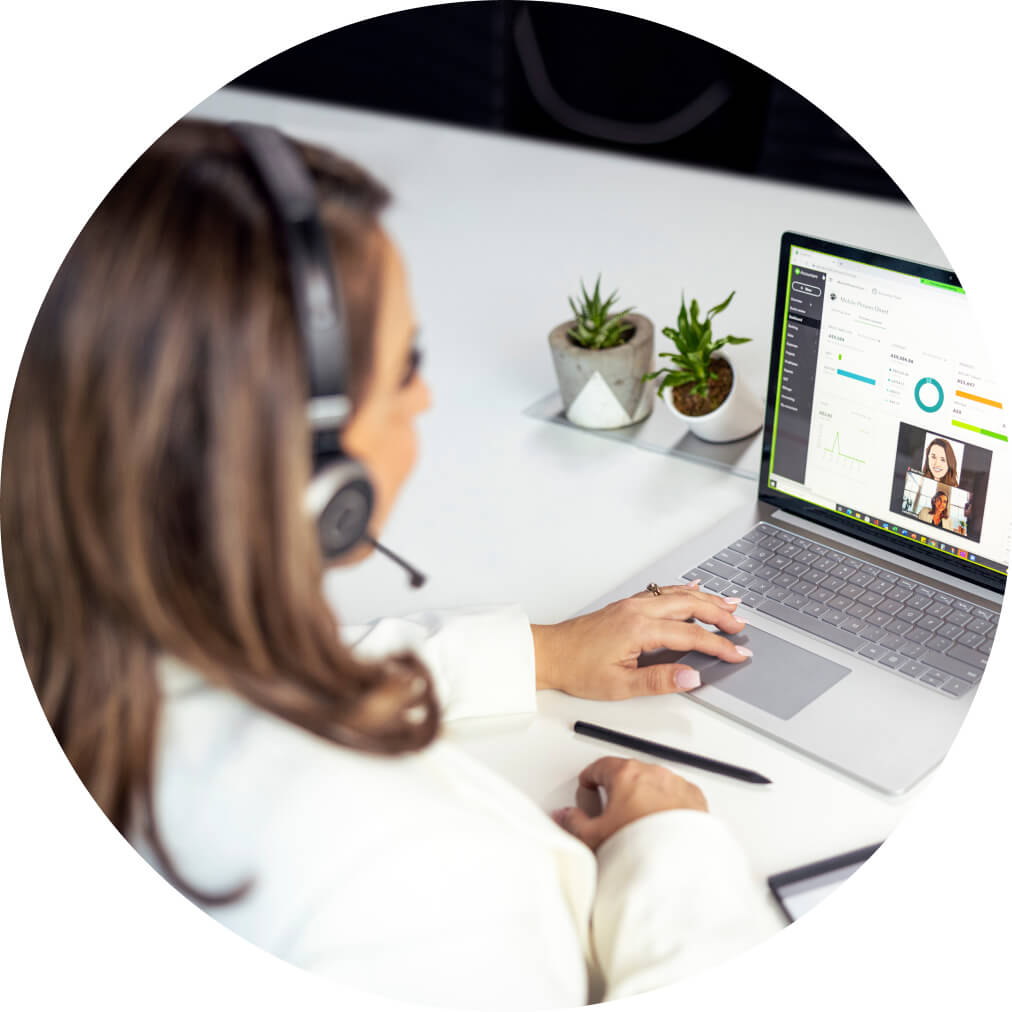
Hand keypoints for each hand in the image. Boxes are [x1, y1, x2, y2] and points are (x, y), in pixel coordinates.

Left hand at [531, 581, 750, 698]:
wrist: (549, 652)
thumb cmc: (577, 669)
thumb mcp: (620, 685)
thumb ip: (659, 681)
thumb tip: (691, 678)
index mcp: (639, 629)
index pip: (691, 636)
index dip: (718, 646)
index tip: (737, 654)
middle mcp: (638, 611)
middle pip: (690, 606)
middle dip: (720, 615)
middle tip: (741, 627)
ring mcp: (632, 604)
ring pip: (678, 595)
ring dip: (707, 599)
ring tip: (730, 605)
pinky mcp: (626, 605)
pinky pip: (663, 592)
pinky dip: (685, 591)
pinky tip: (694, 589)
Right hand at [552, 756, 706, 850]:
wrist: (679, 865)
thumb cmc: (639, 848)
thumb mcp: (593, 838)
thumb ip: (573, 822)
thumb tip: (566, 816)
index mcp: (625, 774)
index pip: (600, 766)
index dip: (590, 779)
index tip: (588, 786)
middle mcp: (653, 773)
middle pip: (628, 774)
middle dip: (618, 789)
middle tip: (611, 812)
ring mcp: (676, 785)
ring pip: (654, 784)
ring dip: (645, 797)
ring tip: (638, 824)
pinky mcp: (695, 800)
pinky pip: (676, 796)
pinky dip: (668, 806)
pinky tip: (661, 827)